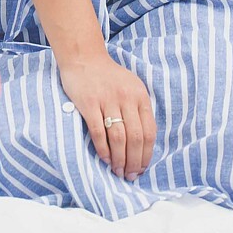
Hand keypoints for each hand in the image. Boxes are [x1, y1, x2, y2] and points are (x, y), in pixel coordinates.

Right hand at [57, 50, 155, 180]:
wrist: (83, 58)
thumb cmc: (108, 77)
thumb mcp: (131, 88)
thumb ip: (138, 110)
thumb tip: (142, 145)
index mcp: (140, 95)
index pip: (149, 132)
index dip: (147, 155)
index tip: (142, 168)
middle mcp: (126, 98)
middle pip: (135, 138)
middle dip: (134, 162)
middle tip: (129, 175)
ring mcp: (107, 100)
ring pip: (118, 138)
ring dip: (119, 159)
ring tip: (118, 171)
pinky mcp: (89, 103)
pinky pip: (99, 132)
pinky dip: (103, 149)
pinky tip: (105, 158)